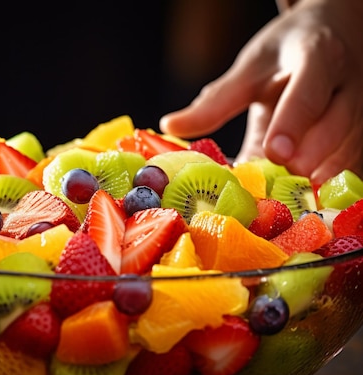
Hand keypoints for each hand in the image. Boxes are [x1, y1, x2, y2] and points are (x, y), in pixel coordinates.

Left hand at [159, 0, 362, 183]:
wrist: (334, 34)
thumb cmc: (287, 54)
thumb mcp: (250, 67)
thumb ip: (216, 100)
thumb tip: (170, 126)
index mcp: (317, 58)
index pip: (308, 93)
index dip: (292, 125)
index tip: (274, 153)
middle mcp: (348, 85)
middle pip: (335, 128)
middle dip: (305, 159)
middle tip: (273, 184)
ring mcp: (361, 112)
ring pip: (347, 151)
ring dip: (316, 177)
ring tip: (282, 199)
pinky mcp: (360, 136)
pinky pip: (351, 165)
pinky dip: (326, 185)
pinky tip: (300, 201)